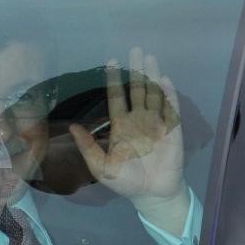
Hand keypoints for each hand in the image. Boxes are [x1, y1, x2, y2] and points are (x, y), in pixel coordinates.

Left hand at [69, 47, 188, 235]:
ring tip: (150, 57)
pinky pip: (170, 110)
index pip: (117, 97)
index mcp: (122, 126)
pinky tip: (164, 80)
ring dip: (152, 76)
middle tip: (135, 49)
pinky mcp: (172, 131)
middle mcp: (139, 120)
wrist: (150, 195)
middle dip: (136, 70)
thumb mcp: (100, 166)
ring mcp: (156, 124)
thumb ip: (88, 146)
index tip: (112, 61)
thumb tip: (73, 126)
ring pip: (154, 95)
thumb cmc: (125, 181)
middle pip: (138, 90)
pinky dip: (168, 95)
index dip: (115, 80)